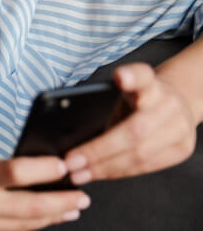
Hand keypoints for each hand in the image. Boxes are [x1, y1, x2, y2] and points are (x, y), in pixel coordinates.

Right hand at [0, 157, 90, 230]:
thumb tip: (24, 168)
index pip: (16, 172)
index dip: (45, 170)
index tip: (64, 164)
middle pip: (29, 208)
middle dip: (61, 203)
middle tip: (82, 196)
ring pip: (23, 226)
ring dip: (52, 218)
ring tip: (72, 209)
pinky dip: (29, 227)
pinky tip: (42, 221)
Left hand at [65, 63, 196, 184]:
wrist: (176, 104)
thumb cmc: (138, 99)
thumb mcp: (123, 91)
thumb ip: (104, 102)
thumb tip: (68, 129)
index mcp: (151, 83)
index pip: (143, 76)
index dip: (133, 77)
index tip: (121, 77)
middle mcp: (169, 103)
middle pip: (134, 130)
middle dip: (98, 150)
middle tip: (71, 161)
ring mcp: (179, 128)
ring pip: (139, 155)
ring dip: (104, 168)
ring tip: (79, 173)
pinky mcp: (182, 150)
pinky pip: (146, 167)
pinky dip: (117, 172)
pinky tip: (98, 174)